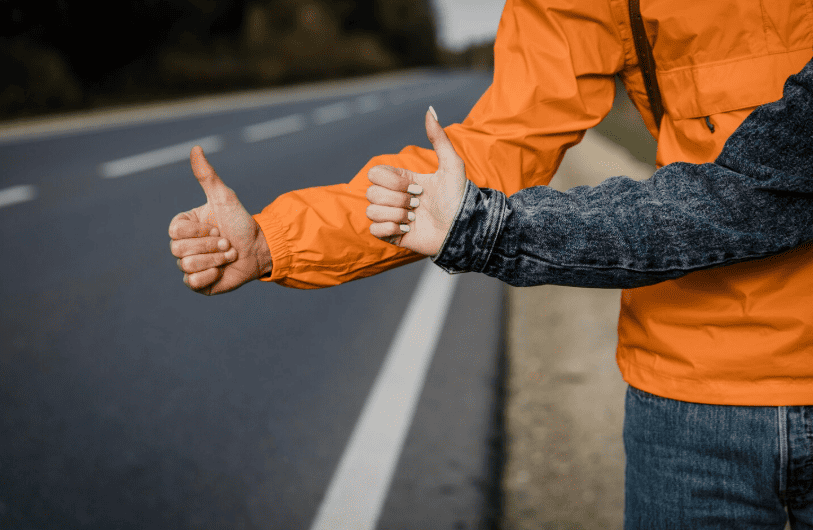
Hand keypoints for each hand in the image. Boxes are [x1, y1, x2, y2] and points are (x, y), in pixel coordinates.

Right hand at [168, 146, 271, 294]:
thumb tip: (196, 148)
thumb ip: (207, 176)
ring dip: (215, 260)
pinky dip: (212, 275)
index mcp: (183, 226)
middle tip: (226, 242)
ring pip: (187, 266)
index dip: (199, 231)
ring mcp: (189, 266)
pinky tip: (223, 270)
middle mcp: (183, 246)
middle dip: (210, 246)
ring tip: (229, 255)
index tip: (216, 228)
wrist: (260, 249)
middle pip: (179, 250)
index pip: (175, 231)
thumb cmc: (241, 222)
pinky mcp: (199, 284)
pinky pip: (193, 283)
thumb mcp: (224, 198)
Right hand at [366, 106, 467, 256]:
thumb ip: (439, 138)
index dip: (393, 181)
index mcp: (402, 180)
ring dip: (396, 215)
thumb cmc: (459, 199)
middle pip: (370, 192)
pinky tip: (408, 229)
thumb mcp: (452, 165)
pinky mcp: (392, 235)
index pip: (375, 173)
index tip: (417, 188)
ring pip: (371, 211)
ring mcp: (391, 216)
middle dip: (397, 199)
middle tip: (418, 204)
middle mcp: (394, 197)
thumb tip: (430, 109)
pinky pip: (373, 230)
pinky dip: (390, 228)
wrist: (463, 230)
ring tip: (415, 219)